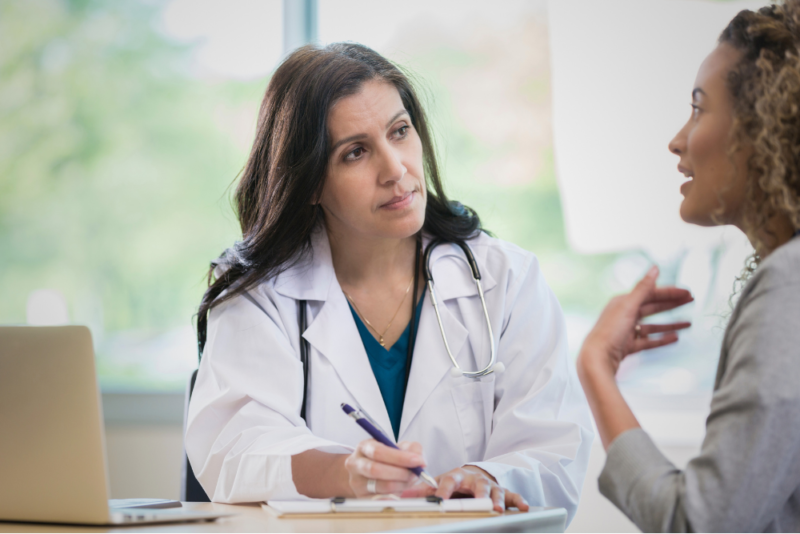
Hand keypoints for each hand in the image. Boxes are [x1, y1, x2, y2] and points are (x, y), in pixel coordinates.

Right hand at [344, 439, 425, 495]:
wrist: (370, 473)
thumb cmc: (387, 458)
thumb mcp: (398, 447)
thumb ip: (412, 449)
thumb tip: (420, 461)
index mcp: (364, 447)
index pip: (378, 452)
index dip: (399, 457)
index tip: (417, 461)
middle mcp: (356, 464)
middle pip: (376, 469)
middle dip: (401, 473)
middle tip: (415, 474)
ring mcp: (356, 482)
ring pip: (381, 486)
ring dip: (401, 484)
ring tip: (409, 480)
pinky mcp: (361, 497)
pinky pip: (381, 500)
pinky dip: (394, 496)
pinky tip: (400, 490)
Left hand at [402, 465, 529, 512]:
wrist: (473, 473)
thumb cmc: (455, 481)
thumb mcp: (439, 482)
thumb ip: (424, 490)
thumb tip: (403, 497)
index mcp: (457, 475)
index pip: (449, 480)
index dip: (444, 490)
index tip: (440, 500)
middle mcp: (475, 479)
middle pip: (478, 485)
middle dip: (479, 494)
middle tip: (480, 503)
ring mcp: (491, 485)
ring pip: (496, 491)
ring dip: (498, 500)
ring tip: (499, 510)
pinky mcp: (503, 491)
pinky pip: (513, 495)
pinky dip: (518, 501)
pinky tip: (524, 508)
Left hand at [578, 266, 692, 378]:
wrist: (597, 358)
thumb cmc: (609, 332)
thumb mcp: (628, 306)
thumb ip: (643, 288)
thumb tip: (654, 268)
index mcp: (622, 302)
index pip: (650, 293)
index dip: (669, 292)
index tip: (686, 292)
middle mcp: (624, 315)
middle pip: (652, 307)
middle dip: (672, 304)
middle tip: (690, 301)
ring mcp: (626, 331)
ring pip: (652, 326)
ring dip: (670, 324)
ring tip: (687, 323)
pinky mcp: (628, 346)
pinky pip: (648, 341)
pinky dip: (661, 339)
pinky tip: (674, 338)